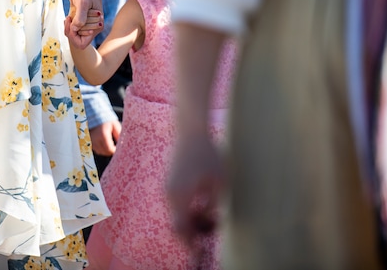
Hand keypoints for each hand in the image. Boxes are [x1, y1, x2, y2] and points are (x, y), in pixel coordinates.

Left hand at [64, 8, 102, 49]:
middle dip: (70, 30)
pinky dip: (69, 23)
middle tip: (68, 18)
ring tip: (69, 16)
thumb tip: (75, 29)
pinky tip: (69, 16)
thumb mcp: (83, 3)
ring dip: (69, 27)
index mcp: (97, 26)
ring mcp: (88, 24)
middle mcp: (94, 28)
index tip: (70, 24)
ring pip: (74, 34)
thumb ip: (80, 18)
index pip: (82, 43)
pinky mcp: (82, 20)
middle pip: (77, 39)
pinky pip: (73, 28)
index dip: (74, 37)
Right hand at [89, 120, 120, 155]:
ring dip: (106, 151)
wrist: (94, 116)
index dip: (115, 151)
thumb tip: (122, 144)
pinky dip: (101, 149)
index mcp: (103, 135)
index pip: (109, 149)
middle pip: (105, 152)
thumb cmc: (106, 120)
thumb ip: (119, 135)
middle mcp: (96, 139)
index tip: (118, 148)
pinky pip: (96, 149)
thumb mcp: (115, 125)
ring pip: (100, 152)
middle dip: (111, 151)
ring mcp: (91, 141)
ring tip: (110, 145)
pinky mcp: (89, 142)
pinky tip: (104, 144)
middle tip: (115, 147)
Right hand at [166, 128, 222, 254]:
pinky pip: (177, 203)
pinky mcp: (170, 182)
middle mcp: (169, 193)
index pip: (181, 229)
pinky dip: (188, 210)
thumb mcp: (218, 181)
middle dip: (193, 233)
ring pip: (177, 214)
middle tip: (213, 230)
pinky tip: (205, 204)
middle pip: (178, 224)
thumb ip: (214, 204)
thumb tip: (212, 220)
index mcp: (180, 195)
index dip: (189, 245)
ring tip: (213, 215)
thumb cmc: (208, 153)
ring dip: (192, 220)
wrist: (191, 130)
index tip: (198, 255)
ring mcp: (168, 187)